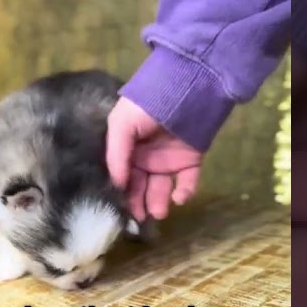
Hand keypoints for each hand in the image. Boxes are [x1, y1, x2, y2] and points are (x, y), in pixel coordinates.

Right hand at [105, 97, 202, 220]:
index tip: (118, 211)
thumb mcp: (121, 124)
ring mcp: (168, 159)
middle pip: (140, 186)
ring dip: (158, 202)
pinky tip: (179, 197)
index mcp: (126, 148)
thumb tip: (116, 185)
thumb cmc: (147, 104)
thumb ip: (116, 156)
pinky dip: (184, 191)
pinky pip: (187, 181)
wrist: (186, 88)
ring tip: (157, 213)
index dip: (120, 193)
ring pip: (161, 188)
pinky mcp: (190, 160)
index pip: (121, 176)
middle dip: (138, 203)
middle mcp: (145, 157)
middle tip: (139, 219)